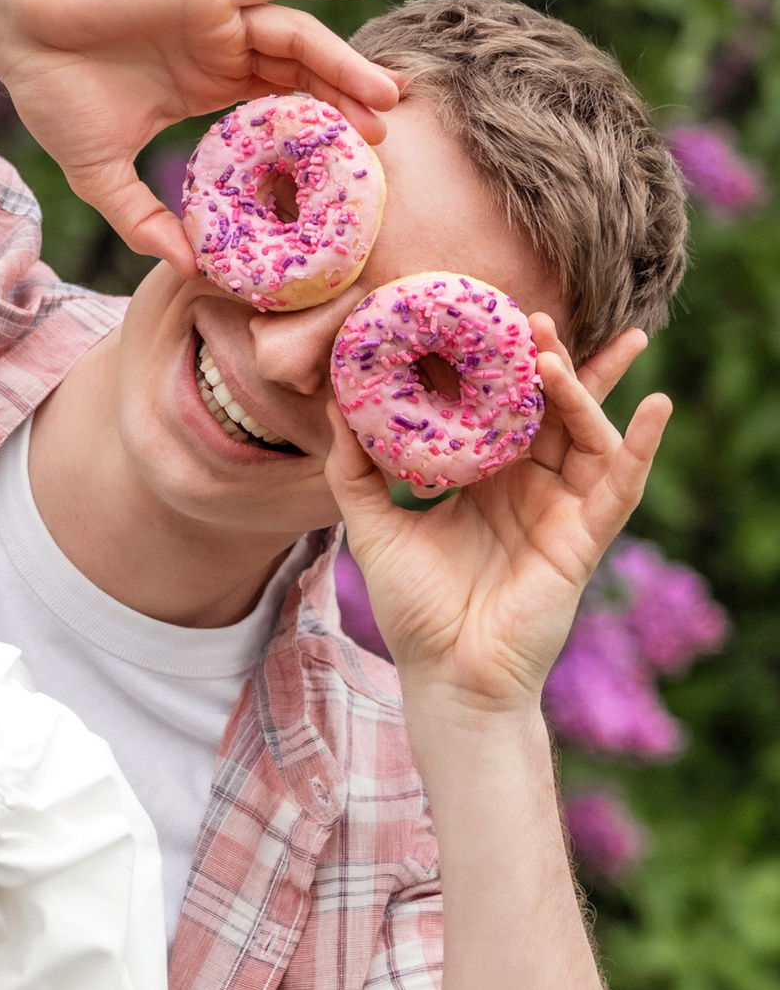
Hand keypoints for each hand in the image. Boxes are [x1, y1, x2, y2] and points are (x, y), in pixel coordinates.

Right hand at [0, 0, 399, 273]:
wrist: (18, 31)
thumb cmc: (52, 92)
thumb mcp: (100, 172)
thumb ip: (142, 219)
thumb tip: (185, 269)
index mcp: (205, 88)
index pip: (278, 111)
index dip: (317, 136)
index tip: (352, 172)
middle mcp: (221, 52)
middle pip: (302, 77)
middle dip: (347, 105)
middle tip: (387, 140)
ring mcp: (217, 19)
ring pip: (298, 39)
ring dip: (345, 64)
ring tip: (386, 96)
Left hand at [328, 319, 669, 720]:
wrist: (444, 674)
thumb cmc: (413, 607)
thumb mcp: (373, 525)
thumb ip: (355, 467)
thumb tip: (334, 402)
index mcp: (487, 477)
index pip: (504, 406)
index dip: (503, 364)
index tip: (493, 316)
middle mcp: (529, 486)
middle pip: (552, 409)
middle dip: (552, 361)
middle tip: (538, 315)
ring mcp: (562, 509)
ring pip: (586, 435)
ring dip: (580, 392)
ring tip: (557, 359)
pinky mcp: (585, 538)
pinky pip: (622, 484)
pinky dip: (642, 445)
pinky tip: (656, 406)